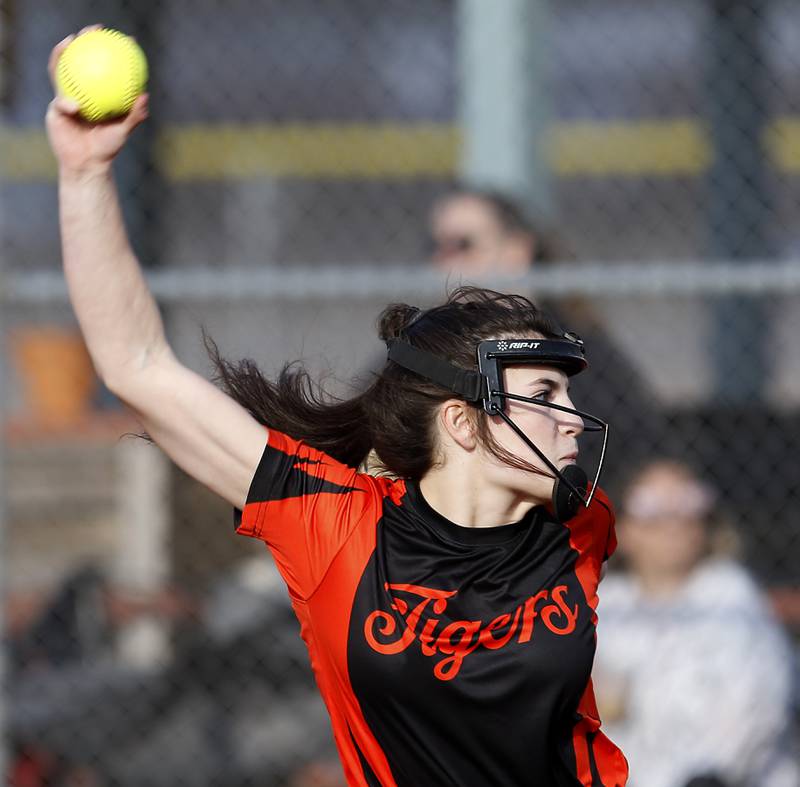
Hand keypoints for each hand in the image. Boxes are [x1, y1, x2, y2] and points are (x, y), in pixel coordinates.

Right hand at [45, 25, 149, 174]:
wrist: (87, 164)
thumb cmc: (108, 149)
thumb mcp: (123, 131)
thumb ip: (135, 114)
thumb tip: (145, 96)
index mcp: (98, 93)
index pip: (106, 67)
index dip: (114, 51)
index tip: (126, 39)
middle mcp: (81, 90)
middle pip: (80, 59)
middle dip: (85, 39)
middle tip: (95, 29)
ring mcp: (66, 97)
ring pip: (61, 70)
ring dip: (63, 53)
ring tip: (69, 42)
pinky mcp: (55, 109)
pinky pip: (61, 102)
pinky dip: (68, 103)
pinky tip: (75, 106)